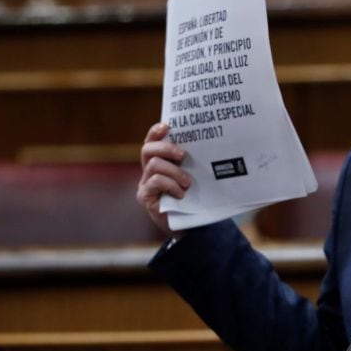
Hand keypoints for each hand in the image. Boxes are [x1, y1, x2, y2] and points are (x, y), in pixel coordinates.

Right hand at [136, 122, 190, 236]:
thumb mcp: (192, 175)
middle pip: (148, 149)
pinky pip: (155, 182)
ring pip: (154, 165)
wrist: (188, 224)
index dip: (156, 132)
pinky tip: (180, 194)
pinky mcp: (145, 196)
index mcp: (159, 161)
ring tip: (187, 183)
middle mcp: (148, 170)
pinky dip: (171, 185)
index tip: (167, 126)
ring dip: (174, 172)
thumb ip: (190, 162)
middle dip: (166, 148)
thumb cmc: (192, 197)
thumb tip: (205, 144)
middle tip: (183, 155)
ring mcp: (145, 183)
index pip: (151, 141)